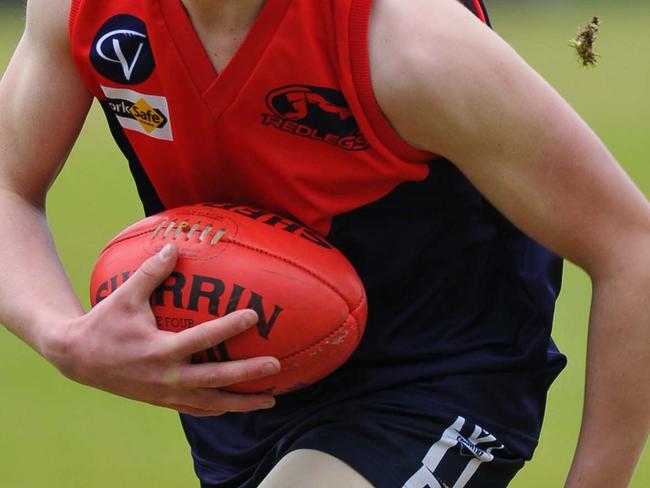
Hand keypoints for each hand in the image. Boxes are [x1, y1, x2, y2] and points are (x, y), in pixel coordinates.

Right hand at [47, 244, 280, 415]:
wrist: (78, 359)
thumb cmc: (104, 323)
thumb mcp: (124, 296)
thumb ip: (151, 272)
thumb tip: (172, 245)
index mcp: (160, 350)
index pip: (203, 338)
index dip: (229, 326)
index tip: (254, 315)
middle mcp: (168, 377)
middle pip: (216, 379)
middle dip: (248, 374)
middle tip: (276, 366)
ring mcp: (166, 394)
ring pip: (211, 403)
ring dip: (241, 402)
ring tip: (270, 400)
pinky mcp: (162, 402)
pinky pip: (197, 409)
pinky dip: (218, 409)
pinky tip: (237, 406)